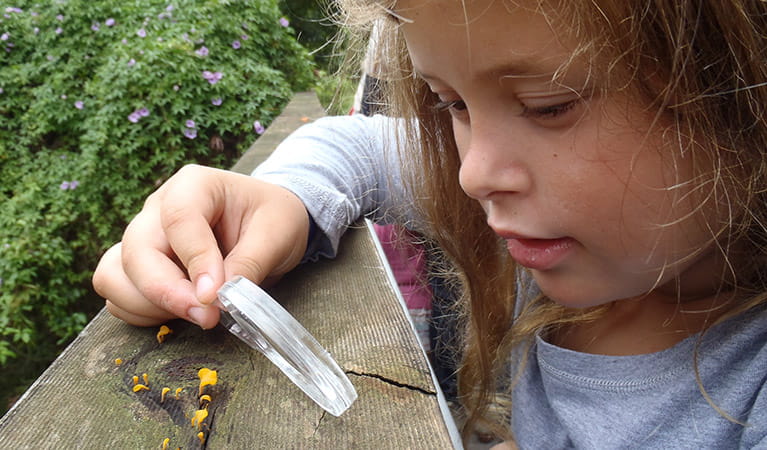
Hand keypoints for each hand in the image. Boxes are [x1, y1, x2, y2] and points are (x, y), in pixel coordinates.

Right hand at [92, 164, 309, 328]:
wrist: (269, 225)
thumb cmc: (274, 220)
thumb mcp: (277, 234)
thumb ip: (249, 264)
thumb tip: (217, 298)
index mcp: (194, 185)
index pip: (179, 219)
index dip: (195, 262)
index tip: (214, 297)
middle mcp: (158, 208)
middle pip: (136, 251)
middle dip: (166, 293)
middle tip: (207, 318)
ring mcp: (144, 237)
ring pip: (115, 275)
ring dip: (148, 305)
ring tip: (196, 314)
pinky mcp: (139, 266)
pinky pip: (119, 295)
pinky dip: (143, 313)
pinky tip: (182, 313)